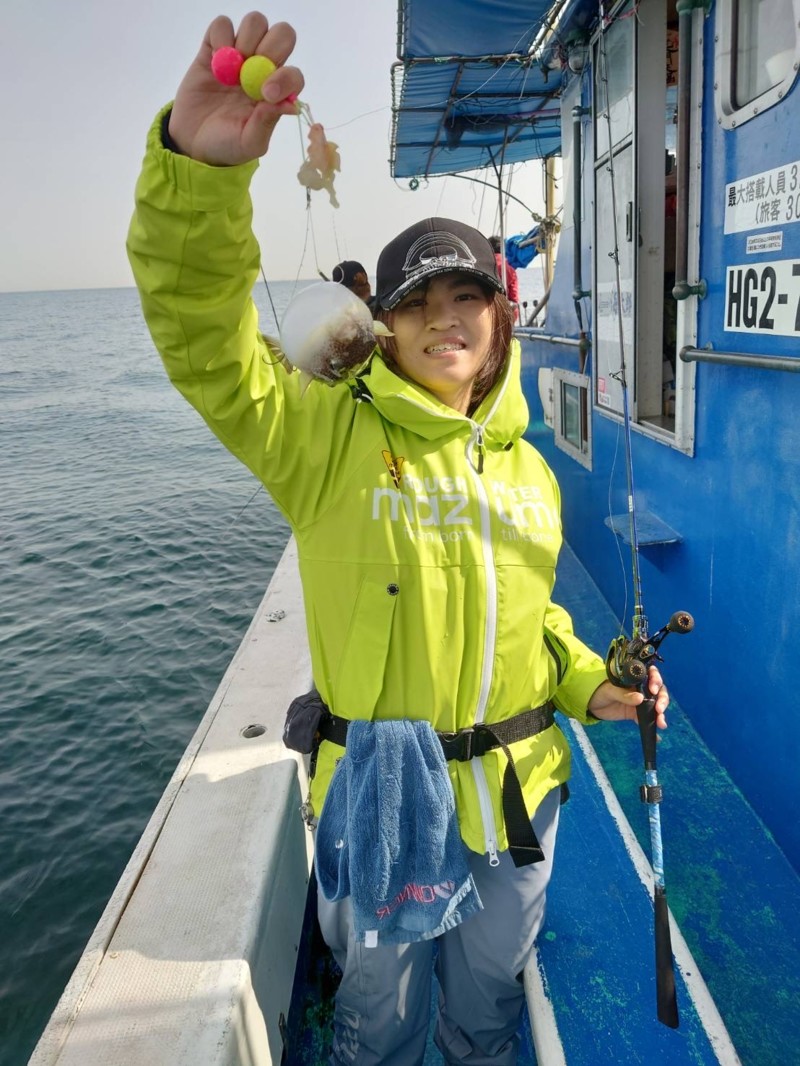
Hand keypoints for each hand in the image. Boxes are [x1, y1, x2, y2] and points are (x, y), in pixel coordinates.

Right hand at [168, 13, 303, 165]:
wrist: (192, 142)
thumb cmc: (227, 145)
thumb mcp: (249, 143)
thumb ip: (267, 123)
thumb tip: (291, 105)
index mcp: (277, 93)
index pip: (294, 74)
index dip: (285, 77)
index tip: (265, 94)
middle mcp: (263, 69)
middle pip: (282, 35)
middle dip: (270, 47)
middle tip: (250, 69)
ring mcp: (240, 56)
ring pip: (256, 23)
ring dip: (246, 39)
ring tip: (232, 69)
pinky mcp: (214, 48)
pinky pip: (222, 24)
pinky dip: (220, 36)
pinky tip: (215, 60)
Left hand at [587, 666, 668, 728]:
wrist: (591, 704)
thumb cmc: (599, 690)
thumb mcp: (609, 690)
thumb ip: (623, 694)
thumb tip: (640, 698)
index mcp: (635, 677)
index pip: (651, 674)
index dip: (656, 680)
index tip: (653, 690)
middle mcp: (640, 688)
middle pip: (658, 691)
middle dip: (662, 700)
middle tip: (659, 709)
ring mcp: (639, 701)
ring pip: (655, 705)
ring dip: (660, 714)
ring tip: (661, 724)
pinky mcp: (635, 713)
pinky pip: (646, 719)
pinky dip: (652, 727)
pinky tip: (657, 737)